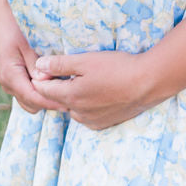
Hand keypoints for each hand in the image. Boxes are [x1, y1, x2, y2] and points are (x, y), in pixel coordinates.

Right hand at [0, 0, 63, 115]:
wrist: (5, 11)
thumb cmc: (17, 23)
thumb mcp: (27, 42)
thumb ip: (36, 63)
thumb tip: (45, 82)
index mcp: (10, 75)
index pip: (34, 97)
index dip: (53, 101)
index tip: (72, 101)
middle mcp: (8, 83)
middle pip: (33, 104)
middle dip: (51, 101)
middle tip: (73, 95)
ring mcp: (10, 82)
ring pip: (31, 101)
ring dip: (47, 97)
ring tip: (67, 89)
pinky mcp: (15, 78)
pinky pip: (29, 92)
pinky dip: (42, 91)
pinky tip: (57, 82)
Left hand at [30, 50, 157, 130]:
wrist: (147, 83)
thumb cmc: (116, 68)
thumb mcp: (85, 61)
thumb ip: (59, 64)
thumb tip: (38, 66)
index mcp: (70, 96)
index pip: (43, 90)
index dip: (40, 78)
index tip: (42, 67)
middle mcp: (77, 113)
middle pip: (56, 100)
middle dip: (53, 88)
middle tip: (58, 72)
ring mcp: (91, 121)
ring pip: (72, 109)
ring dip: (70, 97)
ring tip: (80, 81)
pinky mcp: (103, 124)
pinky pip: (86, 116)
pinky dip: (85, 106)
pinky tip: (95, 93)